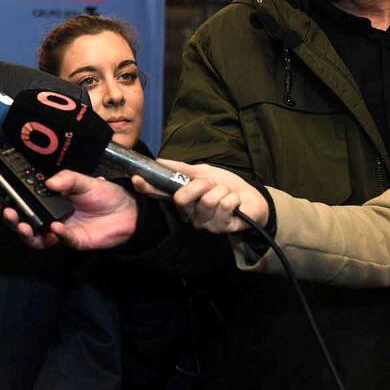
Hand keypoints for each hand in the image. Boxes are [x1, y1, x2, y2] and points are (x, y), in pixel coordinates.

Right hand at [0, 171, 137, 249]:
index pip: (23, 203)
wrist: (128, 210)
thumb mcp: (83, 180)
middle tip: (7, 212)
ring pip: (36, 238)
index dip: (8, 201)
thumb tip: (49, 182)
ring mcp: (60, 231)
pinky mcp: (74, 241)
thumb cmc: (103, 194)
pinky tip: (56, 227)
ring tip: (24, 225)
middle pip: (23, 223)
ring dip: (27, 233)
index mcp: (48, 202)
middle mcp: (50, 217)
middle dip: (11, 219)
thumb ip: (66, 179)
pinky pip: (61, 241)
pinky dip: (57, 234)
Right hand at [132, 159, 267, 232]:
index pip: (159, 193)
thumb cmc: (225, 185)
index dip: (146, 186)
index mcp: (180, 198)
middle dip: (201, 185)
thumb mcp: (203, 172)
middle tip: (211, 184)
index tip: (137, 178)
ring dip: (221, 191)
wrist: (252, 198)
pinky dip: (232, 199)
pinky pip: (224, 205)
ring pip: (207, 200)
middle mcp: (187, 213)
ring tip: (225, 194)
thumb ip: (181, 169)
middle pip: (181, 198)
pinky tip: (234, 204)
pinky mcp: (219, 228)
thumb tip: (159, 160)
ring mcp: (202, 222)